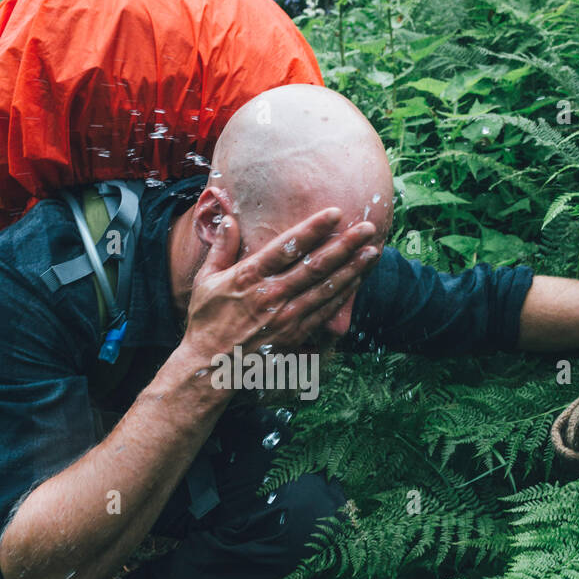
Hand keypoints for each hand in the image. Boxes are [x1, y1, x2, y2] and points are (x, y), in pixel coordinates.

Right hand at [183, 206, 379, 360]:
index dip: (313, 229)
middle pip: (315, 266)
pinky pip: (324, 312)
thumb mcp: (206, 280)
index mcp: (248, 277)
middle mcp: (271, 296)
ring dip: (351, 270)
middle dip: (344, 246)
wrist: (211, 366)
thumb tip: (230, 218)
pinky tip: (357, 280)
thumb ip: (221, 248)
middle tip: (367, 228)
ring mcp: (285, 317)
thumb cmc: (207, 320)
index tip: (335, 213)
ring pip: (325, 289)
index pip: (287, 247)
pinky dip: (342, 295)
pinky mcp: (294, 335)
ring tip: (372, 252)